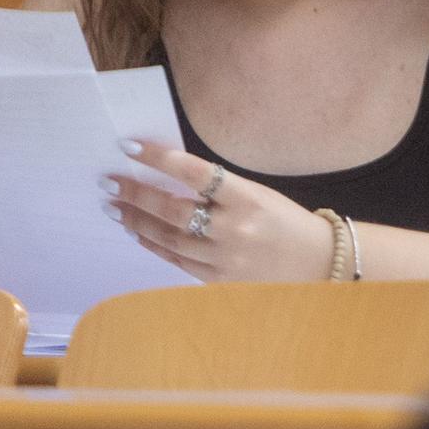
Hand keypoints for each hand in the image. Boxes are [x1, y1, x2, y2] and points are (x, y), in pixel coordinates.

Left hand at [106, 141, 334, 281]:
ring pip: (168, 238)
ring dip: (136, 221)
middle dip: (135, 194)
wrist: (318, 264)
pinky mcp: (218, 281)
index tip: (130, 148)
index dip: (159, 159)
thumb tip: (171, 174)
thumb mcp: (260, 194)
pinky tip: (137, 233)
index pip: (195, 172)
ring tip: (114, 208)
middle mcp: (234, 229)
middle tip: (109, 182)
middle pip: (172, 209)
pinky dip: (153, 245)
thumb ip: (220, 188)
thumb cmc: (287, 222)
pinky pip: (176, 260)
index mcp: (248, 198)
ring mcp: (224, 258)